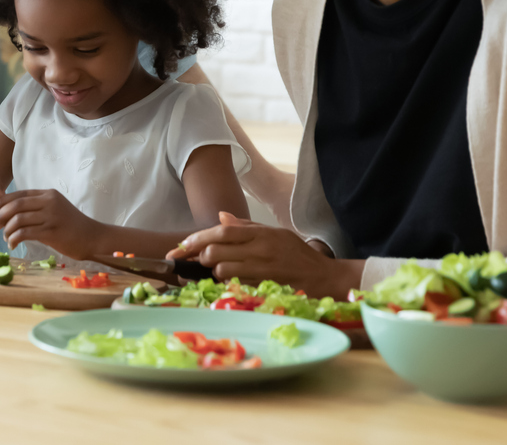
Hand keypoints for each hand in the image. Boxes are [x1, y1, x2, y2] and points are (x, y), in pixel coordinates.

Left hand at [0, 189, 99, 258]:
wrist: (92, 237)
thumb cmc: (71, 226)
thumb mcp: (55, 210)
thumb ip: (36, 208)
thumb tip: (10, 213)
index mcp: (48, 194)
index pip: (20, 194)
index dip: (2, 201)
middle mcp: (49, 202)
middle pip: (16, 205)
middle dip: (1, 215)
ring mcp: (51, 216)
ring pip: (18, 219)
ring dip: (7, 230)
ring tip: (6, 238)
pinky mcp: (52, 232)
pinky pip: (25, 233)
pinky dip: (14, 239)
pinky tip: (13, 244)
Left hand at [166, 212, 362, 298]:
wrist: (324, 277)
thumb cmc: (297, 254)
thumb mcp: (274, 232)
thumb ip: (245, 226)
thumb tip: (220, 217)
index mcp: (261, 233)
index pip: (222, 232)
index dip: (198, 238)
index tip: (182, 245)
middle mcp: (260, 250)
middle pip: (216, 252)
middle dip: (201, 257)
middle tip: (200, 260)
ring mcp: (262, 270)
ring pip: (222, 271)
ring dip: (213, 272)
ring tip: (217, 271)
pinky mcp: (264, 288)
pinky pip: (235, 286)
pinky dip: (226, 284)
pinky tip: (228, 283)